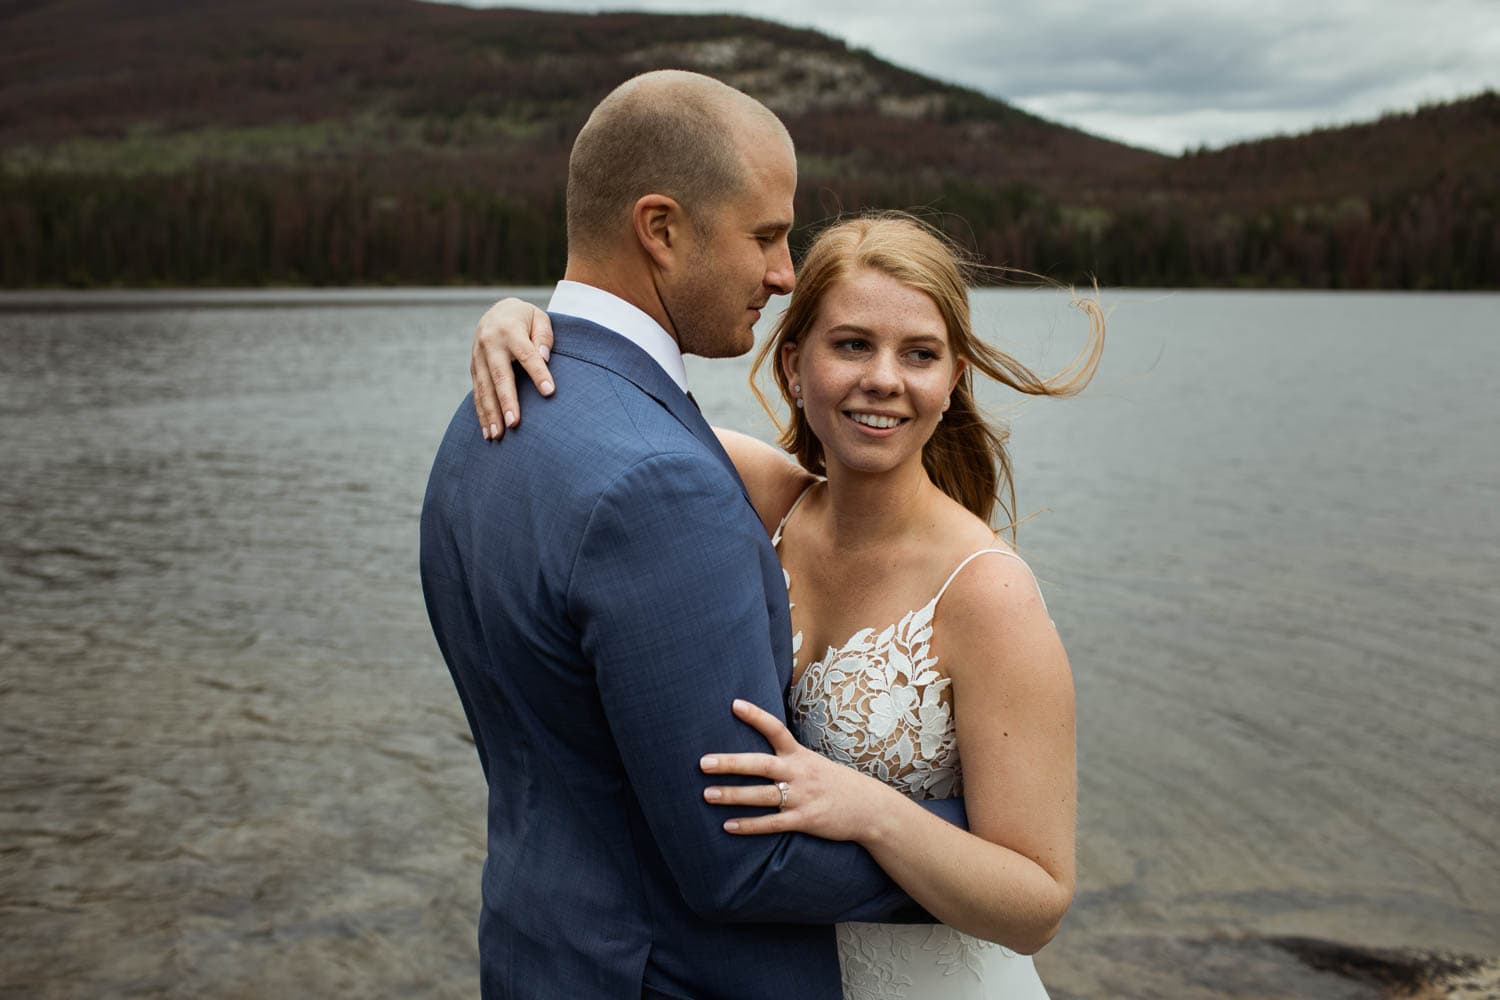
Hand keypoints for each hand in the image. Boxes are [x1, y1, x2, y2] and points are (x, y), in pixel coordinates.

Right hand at [471, 298, 555, 439]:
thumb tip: (545, 357)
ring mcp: (478, 358)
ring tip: (498, 435)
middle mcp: (490, 344)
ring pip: (484, 389)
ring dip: (490, 413)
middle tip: (514, 423)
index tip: (549, 391)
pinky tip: (488, 432)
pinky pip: (477, 393)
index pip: (527, 354)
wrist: (496, 312)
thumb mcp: (539, 318)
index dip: (538, 373)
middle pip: (499, 376)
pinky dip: (482, 413)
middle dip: (506, 401)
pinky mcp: (474, 369)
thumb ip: (544, 336)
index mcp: (510, 330)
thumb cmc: (525, 319)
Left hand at [700, 699, 894, 841]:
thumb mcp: (813, 762)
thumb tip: (757, 753)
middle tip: (703, 762)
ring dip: (733, 795)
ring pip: (761, 796)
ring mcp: (802, 797)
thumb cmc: (835, 783)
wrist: (869, 808)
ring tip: (707, 794)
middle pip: (761, 765)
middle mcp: (799, 773)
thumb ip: (788, 758)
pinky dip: (749, 826)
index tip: (734, 704)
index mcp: (800, 755)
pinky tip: (728, 826)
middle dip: (731, 763)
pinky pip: (772, 824)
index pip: (776, 730)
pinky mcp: (805, 820)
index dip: (756, 716)